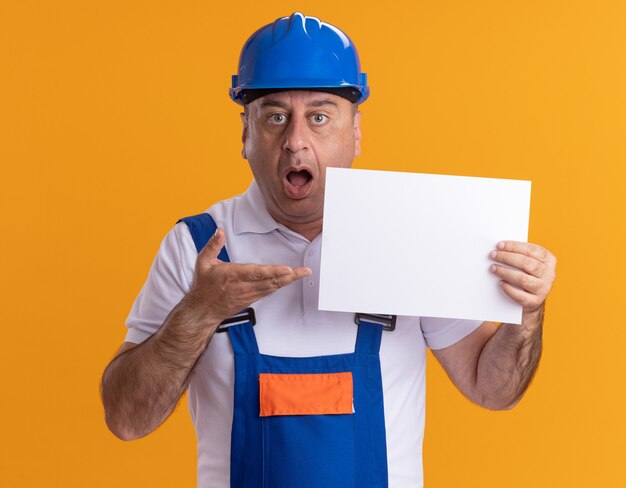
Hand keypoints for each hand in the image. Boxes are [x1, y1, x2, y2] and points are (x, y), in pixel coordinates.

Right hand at [186, 228, 311, 325]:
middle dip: (290, 276)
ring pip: (273, 287)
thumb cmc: (204, 285)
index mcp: (233, 275)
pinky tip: (290, 280)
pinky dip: (281, 285)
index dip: (273, 272)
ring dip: (289, 281)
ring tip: (303, 273)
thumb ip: (212, 245)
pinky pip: (269, 291)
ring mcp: (250, 294)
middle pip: (271, 281)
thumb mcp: (203, 262)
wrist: (203, 310)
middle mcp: (244, 286)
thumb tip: (218, 231)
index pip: (257, 273)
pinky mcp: (252, 299)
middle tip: (305, 271)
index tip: (287, 269)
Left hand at [489, 241, 556, 315]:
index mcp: (549, 260)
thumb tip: (500, 248)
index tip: (499, 245)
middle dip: (507, 257)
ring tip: (493, 268)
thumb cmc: (527, 274)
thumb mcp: (529, 262)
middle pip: (526, 263)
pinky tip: (500, 283)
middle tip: (493, 255)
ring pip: (522, 279)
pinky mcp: (536, 301)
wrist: (533, 298)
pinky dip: (508, 289)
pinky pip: (520, 296)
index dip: (514, 246)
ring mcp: (543, 288)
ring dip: (505, 272)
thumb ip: (520, 254)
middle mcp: (549, 274)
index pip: (532, 250)